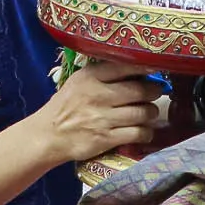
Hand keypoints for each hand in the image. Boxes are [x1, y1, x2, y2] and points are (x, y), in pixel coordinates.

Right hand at [33, 60, 162, 163]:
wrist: (48, 135)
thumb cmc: (66, 106)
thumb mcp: (78, 82)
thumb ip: (102, 74)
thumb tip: (137, 68)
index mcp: (90, 77)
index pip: (124, 66)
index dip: (146, 66)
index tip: (156, 68)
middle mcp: (97, 95)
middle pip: (139, 90)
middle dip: (154, 91)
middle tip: (156, 92)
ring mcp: (102, 118)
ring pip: (142, 113)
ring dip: (151, 112)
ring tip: (149, 112)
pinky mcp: (106, 138)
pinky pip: (138, 133)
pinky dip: (146, 132)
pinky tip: (144, 131)